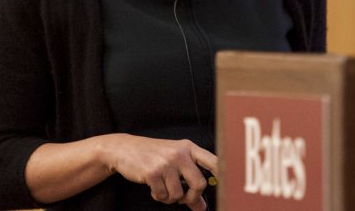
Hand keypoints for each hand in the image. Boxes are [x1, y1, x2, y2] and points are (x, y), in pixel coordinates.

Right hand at [103, 135, 217, 209]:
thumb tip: (202, 207)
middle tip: (185, 198)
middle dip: (192, 197)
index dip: (223, 173)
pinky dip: (159, 197)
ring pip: (179, 194)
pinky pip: (163, 196)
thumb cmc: (154, 155)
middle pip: (199, 183)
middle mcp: (180, 153)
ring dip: (171, 198)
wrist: (126, 149)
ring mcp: (166, 163)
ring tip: (164, 188)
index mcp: (189, 148)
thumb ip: (189, 181)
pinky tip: (154, 187)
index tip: (228, 185)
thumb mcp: (174, 163)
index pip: (213, 160)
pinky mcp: (152, 173)